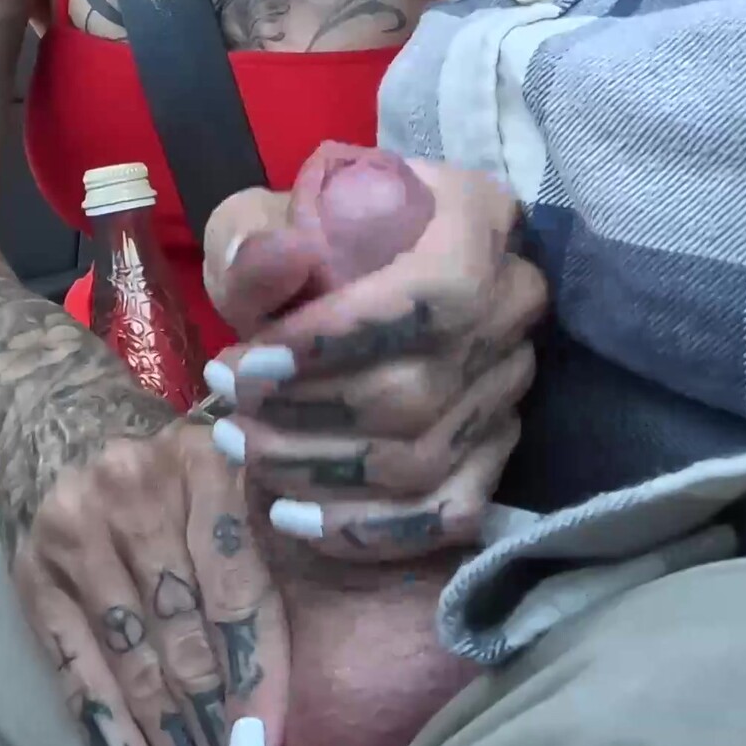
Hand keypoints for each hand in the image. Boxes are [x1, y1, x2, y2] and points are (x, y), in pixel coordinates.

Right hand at [14, 420, 290, 745]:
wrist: (52, 401)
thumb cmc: (181, 456)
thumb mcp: (236, 463)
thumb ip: (278, 536)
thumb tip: (354, 654)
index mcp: (206, 466)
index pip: (235, 591)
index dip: (254, 678)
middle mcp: (133, 498)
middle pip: (184, 645)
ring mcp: (74, 542)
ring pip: (135, 674)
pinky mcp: (32, 582)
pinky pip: (77, 682)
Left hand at [200, 160, 544, 558]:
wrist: (340, 294)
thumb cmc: (303, 252)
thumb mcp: (262, 223)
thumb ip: (256, 242)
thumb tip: (280, 260)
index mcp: (480, 218)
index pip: (438, 293)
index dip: (344, 339)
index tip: (251, 360)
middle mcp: (515, 303)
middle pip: (423, 388)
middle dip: (308, 409)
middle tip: (230, 401)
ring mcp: (511, 384)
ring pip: (423, 456)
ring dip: (315, 467)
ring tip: (240, 446)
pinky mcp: (497, 452)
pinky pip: (445, 513)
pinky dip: (362, 527)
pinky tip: (292, 513)